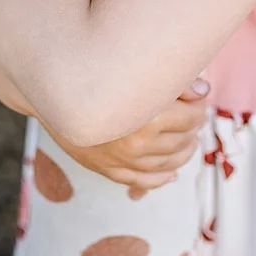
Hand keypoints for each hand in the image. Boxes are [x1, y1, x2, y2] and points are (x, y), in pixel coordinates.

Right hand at [45, 78, 210, 190]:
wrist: (50, 92)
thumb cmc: (97, 76)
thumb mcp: (137, 74)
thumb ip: (174, 82)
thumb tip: (204, 91)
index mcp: (147, 118)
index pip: (190, 118)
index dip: (199, 107)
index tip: (198, 100)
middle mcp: (136, 144)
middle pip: (181, 140)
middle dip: (192, 127)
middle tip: (194, 116)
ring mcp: (122, 161)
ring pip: (168, 164)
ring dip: (183, 152)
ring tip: (188, 141)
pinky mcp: (108, 171)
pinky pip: (143, 182)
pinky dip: (161, 179)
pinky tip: (171, 173)